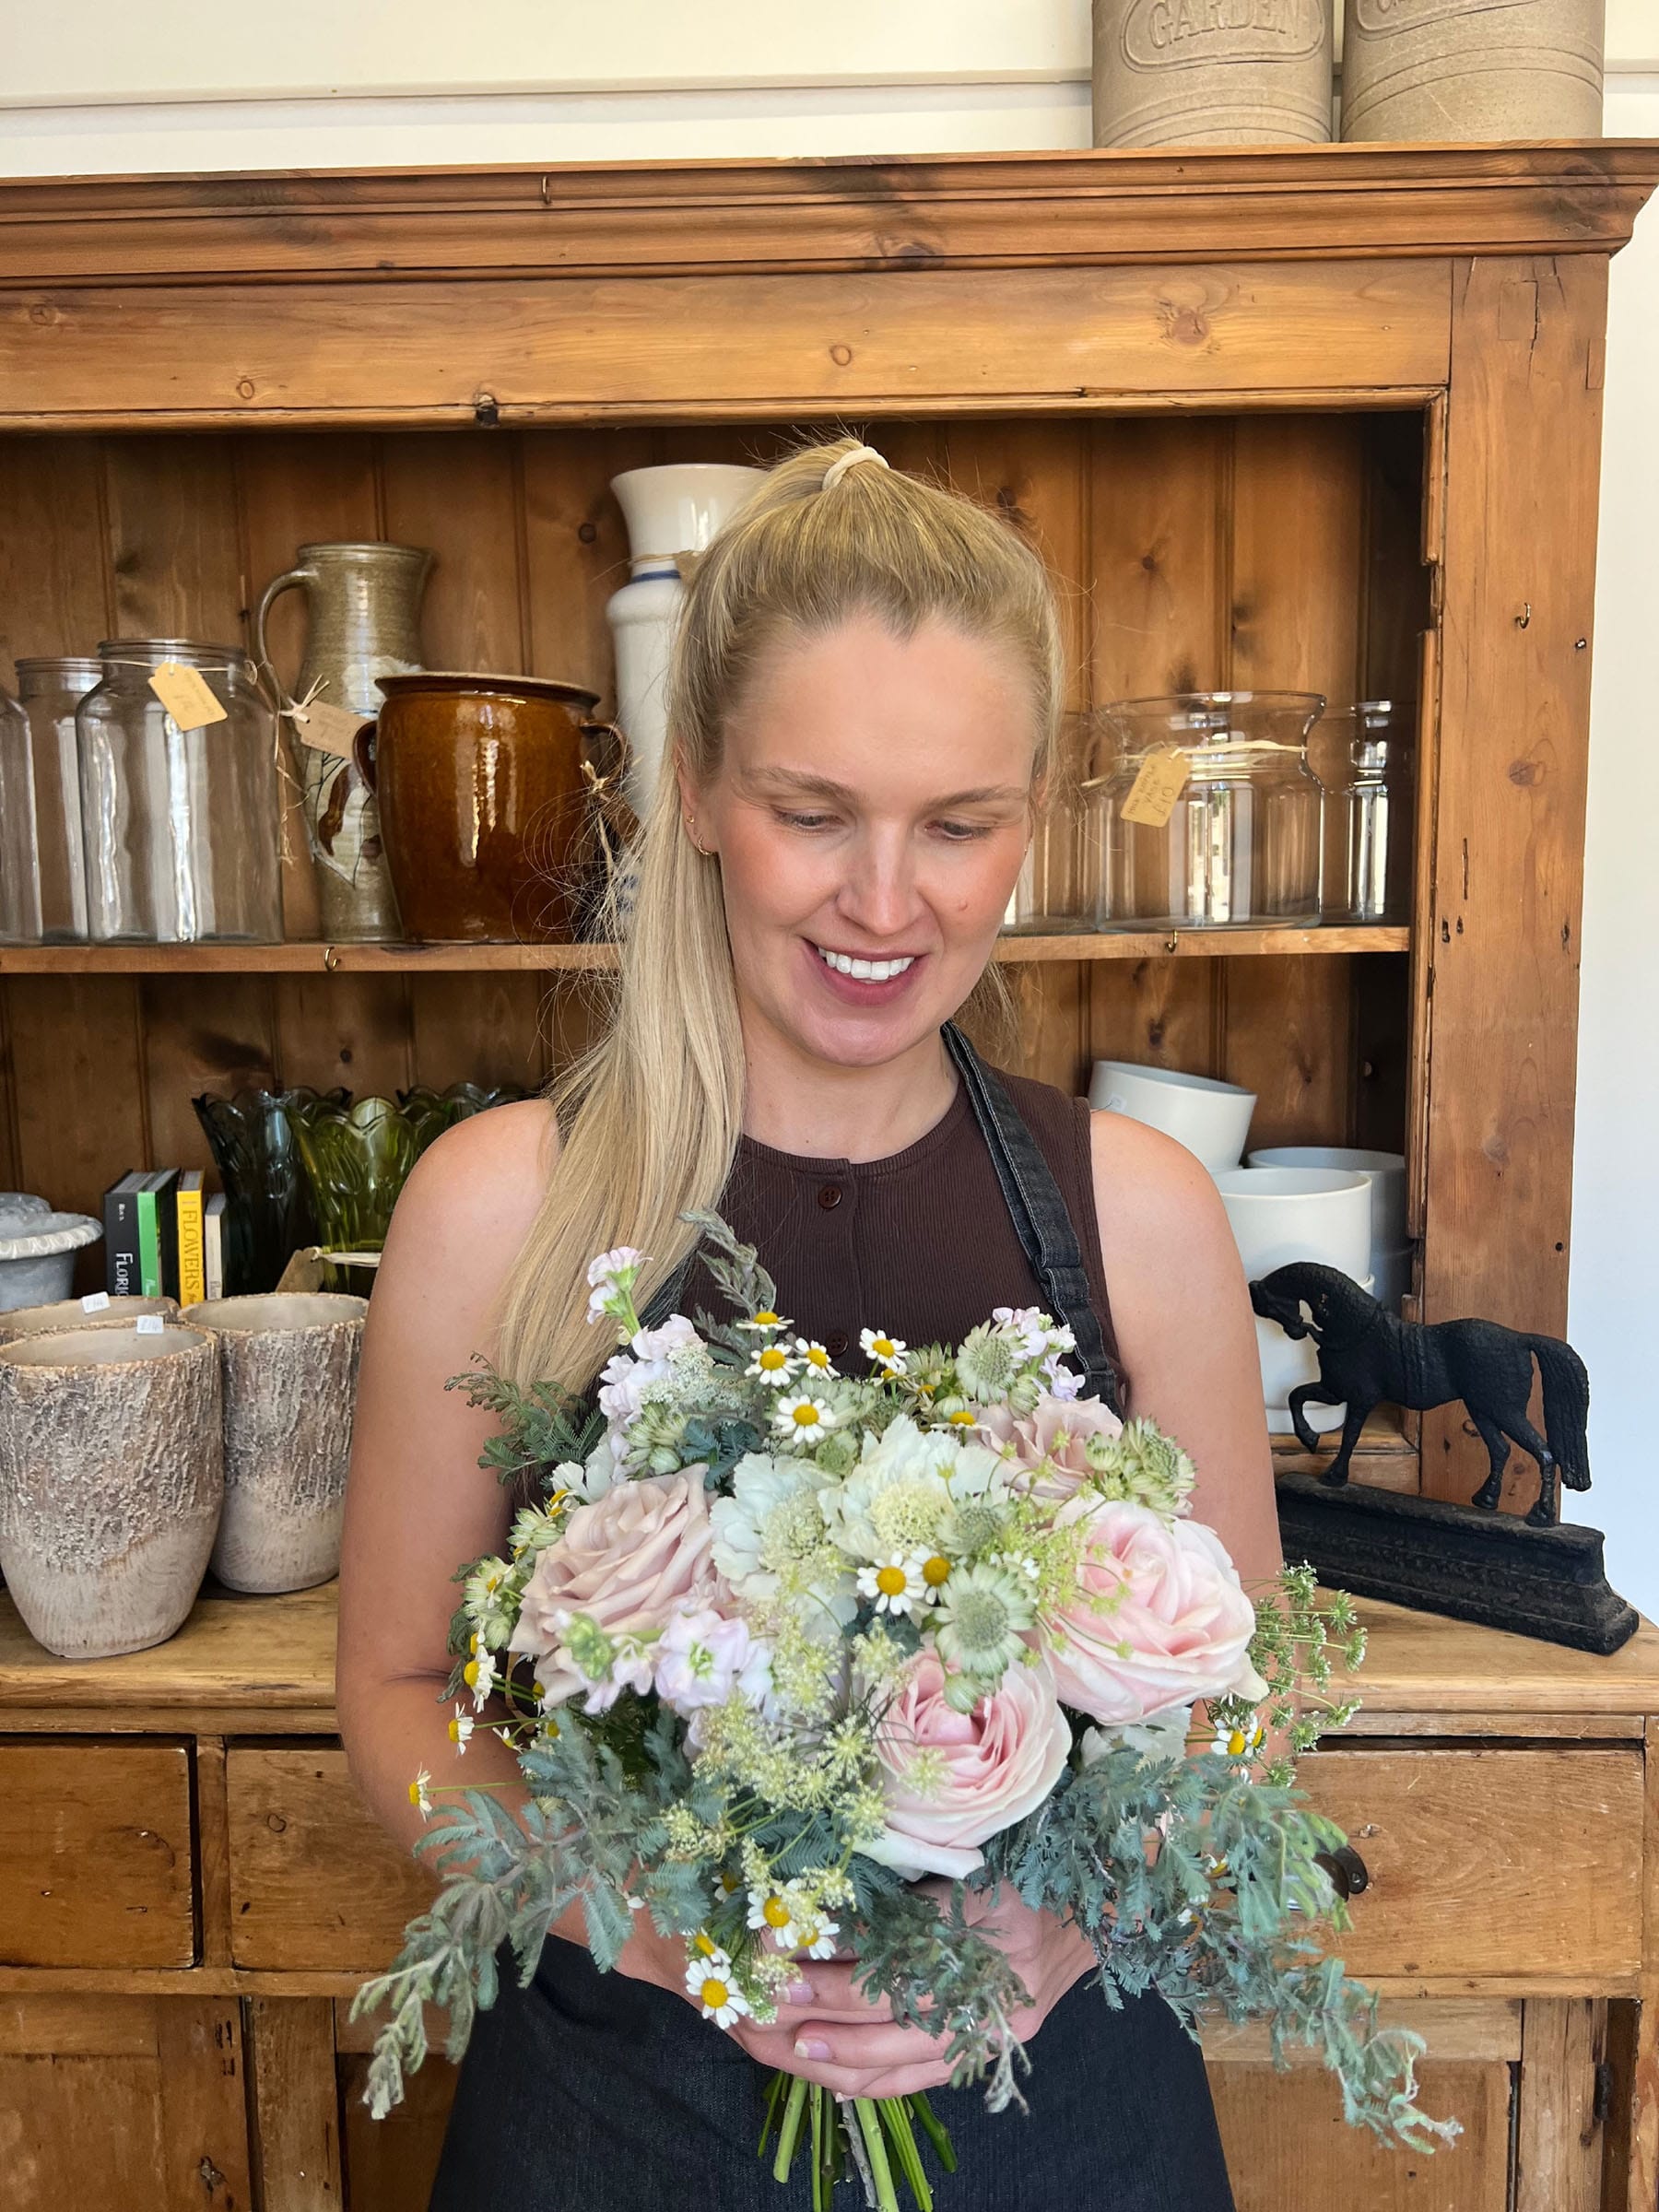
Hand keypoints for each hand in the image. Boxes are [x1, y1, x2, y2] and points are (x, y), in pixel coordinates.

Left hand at [732, 1879, 1097, 2102]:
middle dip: (821, 2011)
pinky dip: (875, 2081)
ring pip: (904, 2055)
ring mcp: (994, 2021)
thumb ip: (894, 1896)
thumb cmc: (1014, 1875)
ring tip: (790, 2047)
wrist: (1087, 1911)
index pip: (889, 1952)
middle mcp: (988, 1977)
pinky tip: (833, 2079)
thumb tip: (813, 1915)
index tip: (775, 1953)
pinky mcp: (996, 2046)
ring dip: (838, 2056)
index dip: (831, 1959)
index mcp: (978, 1918)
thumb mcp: (957, 1867)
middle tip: (766, 2006)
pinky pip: (926, 2077)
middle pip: (891, 2009)